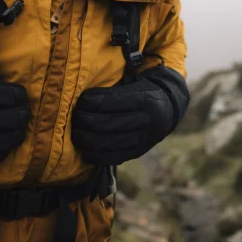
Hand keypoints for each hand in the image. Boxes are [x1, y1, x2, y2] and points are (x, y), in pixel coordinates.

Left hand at [71, 67, 188, 165]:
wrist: (167, 111)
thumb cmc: (142, 92)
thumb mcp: (134, 83)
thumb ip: (112, 88)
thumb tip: (82, 94)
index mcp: (145, 98)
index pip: (113, 101)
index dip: (93, 102)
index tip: (80, 100)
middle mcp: (146, 120)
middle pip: (107, 123)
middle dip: (85, 120)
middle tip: (74, 117)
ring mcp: (143, 140)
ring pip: (108, 142)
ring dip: (86, 139)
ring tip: (75, 132)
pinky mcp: (137, 152)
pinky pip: (112, 157)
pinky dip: (95, 154)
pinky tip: (85, 148)